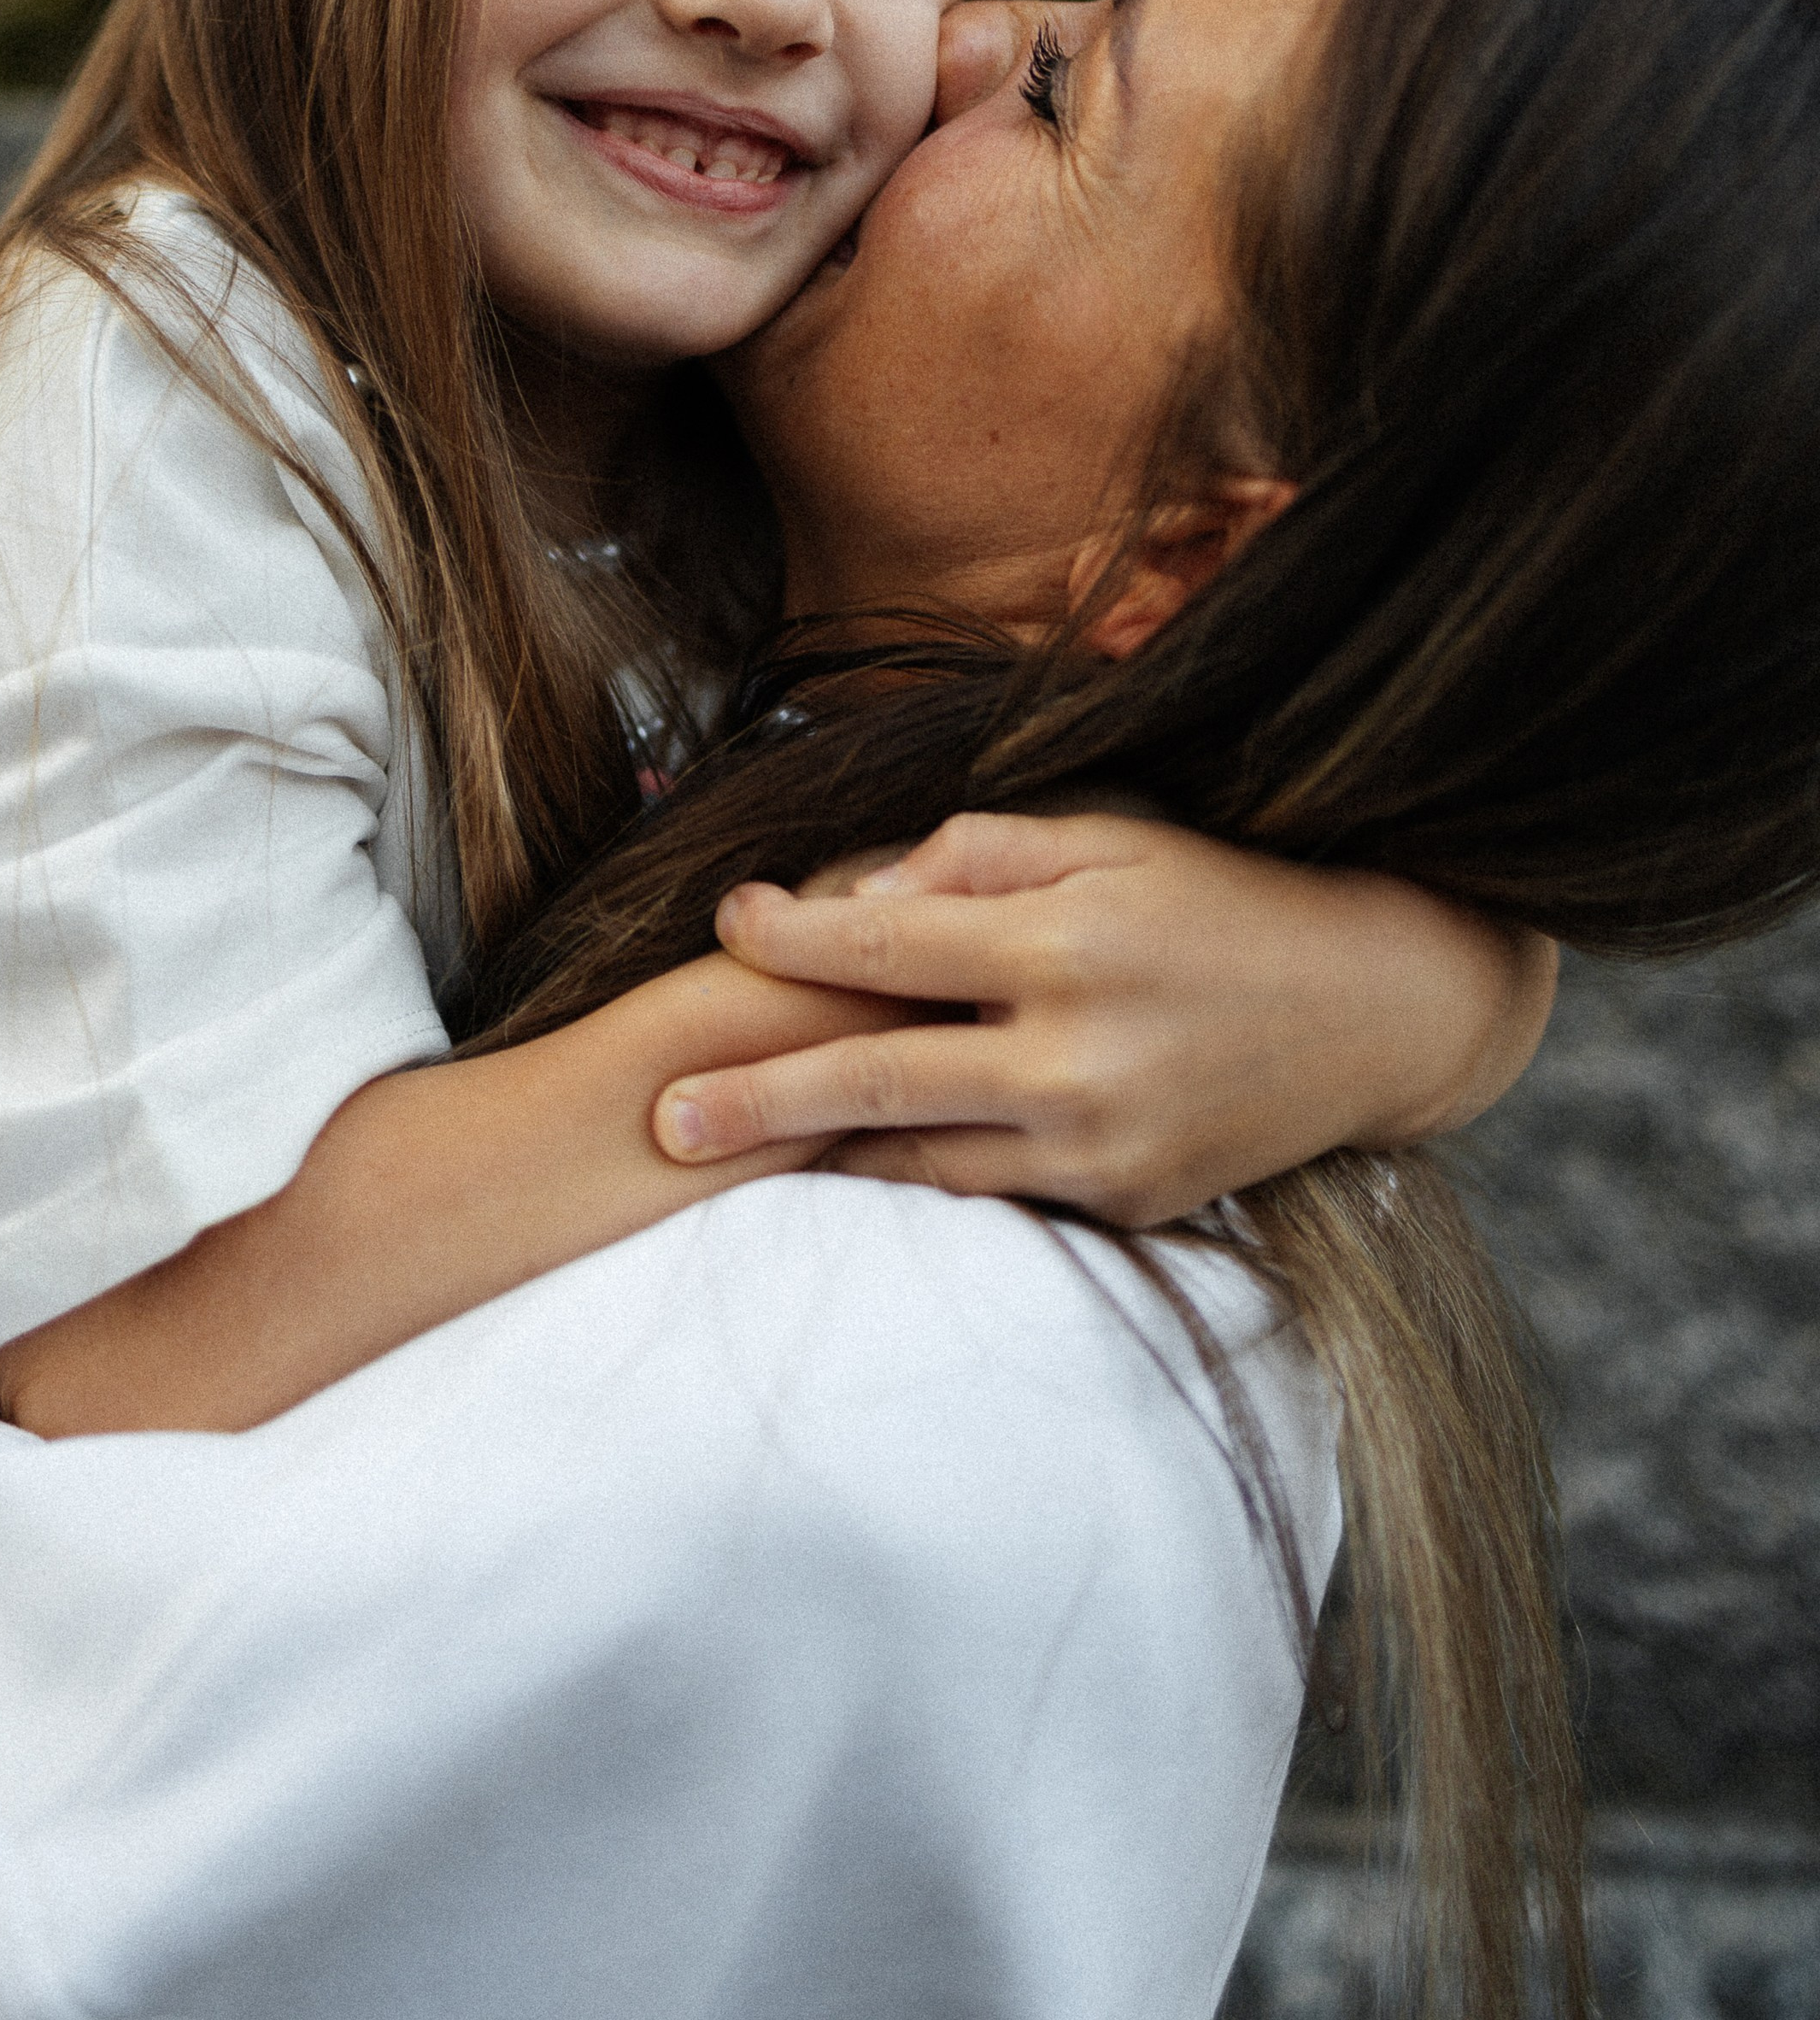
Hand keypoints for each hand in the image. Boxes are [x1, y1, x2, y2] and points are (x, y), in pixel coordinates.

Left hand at [650, 812, 1557, 1228]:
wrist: (1378, 1008)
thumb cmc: (1223, 899)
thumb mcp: (1112, 834)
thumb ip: (979, 849)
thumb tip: (860, 888)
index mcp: (1065, 943)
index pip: (887, 939)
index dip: (790, 934)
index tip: (726, 919)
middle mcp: (1078, 1055)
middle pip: (874, 1079)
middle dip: (752, 1100)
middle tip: (659, 1119)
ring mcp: (1105, 1145)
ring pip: (923, 1161)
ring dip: (822, 1154)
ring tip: (726, 1151)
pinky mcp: (1130, 1204)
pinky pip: (997, 1192)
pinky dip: (924, 1173)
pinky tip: (857, 1163)